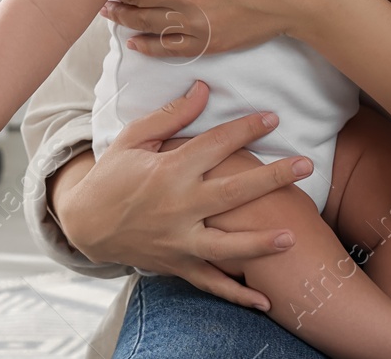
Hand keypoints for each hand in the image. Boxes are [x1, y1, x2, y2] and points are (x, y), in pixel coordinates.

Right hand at [50, 80, 313, 311]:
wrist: (85, 224)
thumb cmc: (111, 176)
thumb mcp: (133, 139)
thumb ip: (172, 116)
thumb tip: (204, 88)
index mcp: (168, 170)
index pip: (215, 145)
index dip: (245, 129)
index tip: (273, 119)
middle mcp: (177, 206)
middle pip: (233, 192)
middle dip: (272, 178)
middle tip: (306, 166)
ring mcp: (178, 240)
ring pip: (226, 246)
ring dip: (260, 243)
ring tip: (292, 236)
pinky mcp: (177, 265)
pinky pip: (211, 283)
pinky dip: (236, 296)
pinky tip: (265, 302)